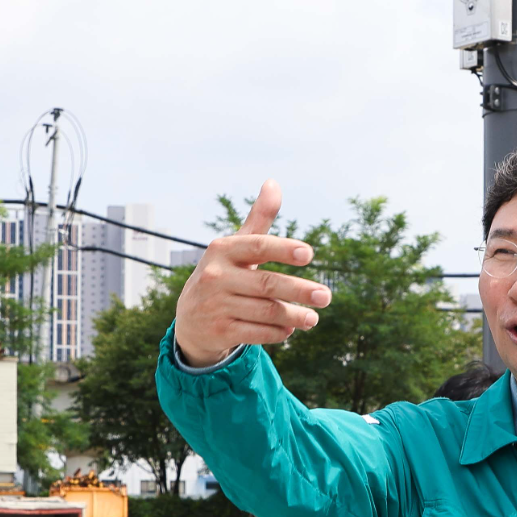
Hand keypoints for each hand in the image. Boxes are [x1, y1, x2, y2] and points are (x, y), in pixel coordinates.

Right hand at [172, 180, 331, 367]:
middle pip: (268, 284)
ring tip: (313, 318)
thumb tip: (273, 182)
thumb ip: (257, 220)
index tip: (309, 254)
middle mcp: (216, 276)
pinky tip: (290, 329)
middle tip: (326, 296)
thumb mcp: (235, 247)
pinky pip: (257, 333)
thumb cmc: (223, 275)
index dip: (284, 250)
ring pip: (266, 311)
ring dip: (294, 316)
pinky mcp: (220, 331)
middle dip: (300, 291)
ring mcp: (216, 305)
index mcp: (222, 250)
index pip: (258, 246)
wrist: (190, 318)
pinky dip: (277, 332)